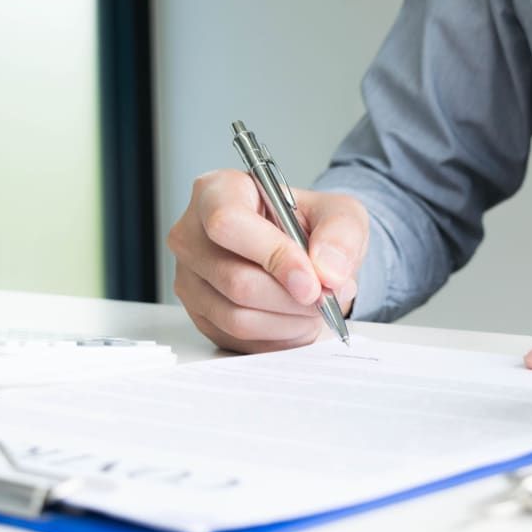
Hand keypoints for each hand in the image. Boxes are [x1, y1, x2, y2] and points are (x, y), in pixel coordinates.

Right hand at [167, 169, 368, 352]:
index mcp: (218, 192)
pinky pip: (240, 339)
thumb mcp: (340, 213)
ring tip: (314, 306)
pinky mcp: (200, 315)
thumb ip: (341, 234)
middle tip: (325, 296)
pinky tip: (295, 318)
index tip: (311, 280)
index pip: (229, 223)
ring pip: (237, 316)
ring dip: (288, 320)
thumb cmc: (311, 225)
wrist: (305, 254)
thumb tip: (327, 271)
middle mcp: (192, 234)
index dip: (274, 256)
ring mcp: (190, 278)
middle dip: (292, 298)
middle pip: (235, 280)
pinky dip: (279, 336)